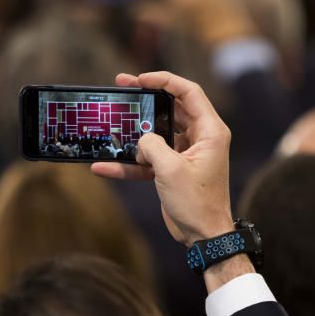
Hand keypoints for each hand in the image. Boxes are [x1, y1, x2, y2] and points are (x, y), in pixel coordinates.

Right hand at [92, 71, 234, 244]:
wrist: (205, 237)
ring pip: (157, 133)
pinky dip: (129, 163)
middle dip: (146, 97)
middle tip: (123, 85)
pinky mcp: (173, 170)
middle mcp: (201, 138)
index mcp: (210, 131)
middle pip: (171, 107)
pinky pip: (148, 160)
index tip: (141, 78)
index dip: (165, 80)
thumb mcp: (171, 170)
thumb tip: (141, 139)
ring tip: (112, 117)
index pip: (189, 92)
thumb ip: (152, 145)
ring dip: (134, 130)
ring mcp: (186, 154)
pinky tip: (104, 166)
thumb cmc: (198, 203)